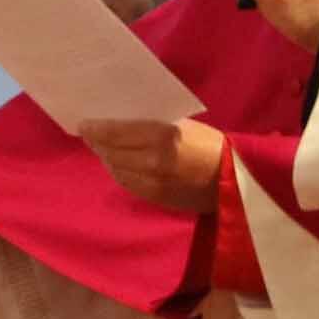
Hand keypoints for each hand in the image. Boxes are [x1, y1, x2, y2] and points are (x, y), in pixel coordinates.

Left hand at [78, 116, 225, 213]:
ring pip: (116, 169)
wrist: (234, 181)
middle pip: (112, 152)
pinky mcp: (155, 198)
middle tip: (88, 133)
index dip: (96, 129)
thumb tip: (123, 120)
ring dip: (105, 157)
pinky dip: (118, 171)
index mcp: (162, 136)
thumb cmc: (212, 145)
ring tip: (100, 147)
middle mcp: (153, 161)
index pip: (116, 132)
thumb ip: (153, 124)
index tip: (84, 124)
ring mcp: (152, 183)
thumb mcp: (184, 124)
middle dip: (98, 142)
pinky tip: (115, 163)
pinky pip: (127, 183)